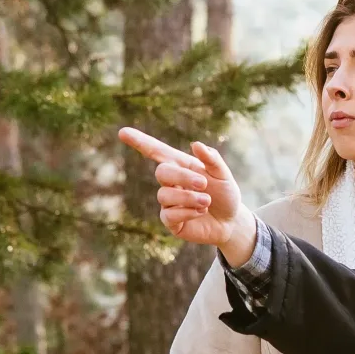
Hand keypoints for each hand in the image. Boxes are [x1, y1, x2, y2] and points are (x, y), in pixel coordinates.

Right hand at [118, 128, 257, 263]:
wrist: (232, 222)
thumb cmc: (226, 194)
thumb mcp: (224, 175)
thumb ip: (212, 159)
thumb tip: (195, 144)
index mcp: (182, 166)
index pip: (156, 151)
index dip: (140, 142)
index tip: (122, 132)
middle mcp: (171, 183)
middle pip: (162, 172)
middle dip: (182, 177)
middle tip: (204, 184)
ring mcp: (169, 202)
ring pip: (164, 195)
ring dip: (188, 197)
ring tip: (207, 201)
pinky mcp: (171, 221)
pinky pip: (169, 214)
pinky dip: (187, 212)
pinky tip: (200, 212)